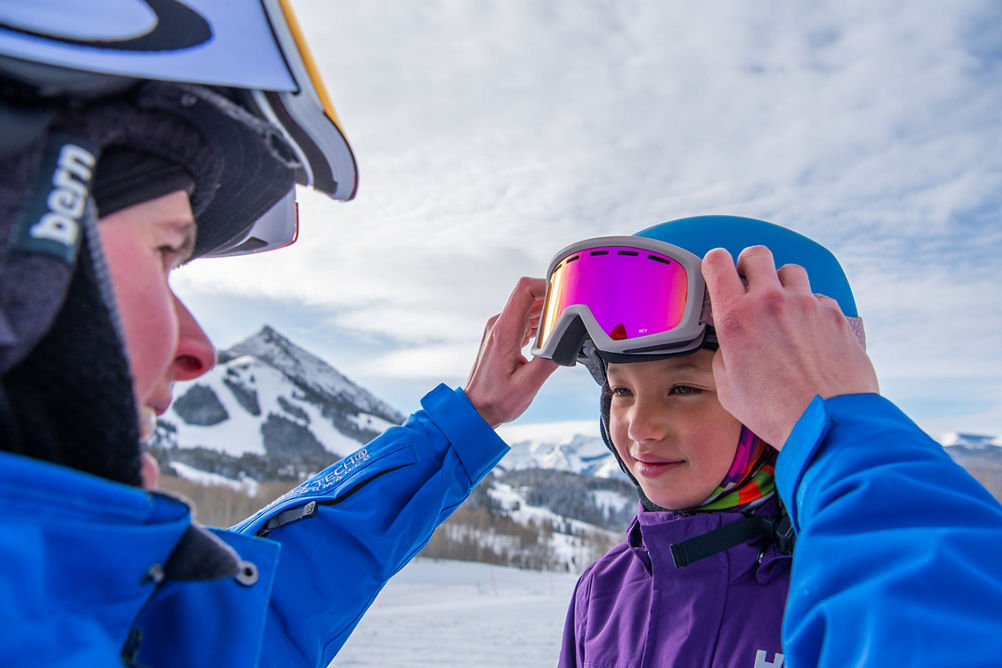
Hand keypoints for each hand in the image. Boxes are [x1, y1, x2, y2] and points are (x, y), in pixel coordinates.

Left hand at [464, 277, 558, 427]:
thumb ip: (549, 360)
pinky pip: (524, 319)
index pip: (524, 290)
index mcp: (504, 332)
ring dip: (547, 313)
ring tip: (564, 328)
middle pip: (528, 296)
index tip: (566, 293)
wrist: (475, 410)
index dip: (547, 285)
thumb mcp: (527, 386)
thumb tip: (568, 341)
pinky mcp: (503, 337)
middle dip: (552, 300)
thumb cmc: (496, 401)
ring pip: (527, 307)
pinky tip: (550, 337)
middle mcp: (499, 325)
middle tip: (572, 315)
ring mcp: (499, 330)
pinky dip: (540, 323)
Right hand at [702, 245, 878, 448]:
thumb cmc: (776, 412)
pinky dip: (812, 309)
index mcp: (736, 317)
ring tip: (784, 311)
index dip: (715, 264)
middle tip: (751, 285)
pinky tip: (809, 334)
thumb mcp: (727, 387)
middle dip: (750, 265)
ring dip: (784, 285)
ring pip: (792, 271)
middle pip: (757, 254)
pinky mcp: (835, 315)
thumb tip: (732, 345)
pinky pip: (819, 298)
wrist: (827, 425)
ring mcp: (807, 305)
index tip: (718, 272)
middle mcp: (771, 302)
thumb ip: (725, 354)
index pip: (718, 262)